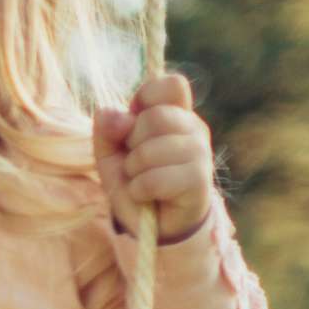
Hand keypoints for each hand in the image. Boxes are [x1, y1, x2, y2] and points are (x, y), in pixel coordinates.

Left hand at [95, 72, 217, 243]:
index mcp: (175, 114)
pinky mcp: (199, 181)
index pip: (171, 85)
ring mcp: (201, 154)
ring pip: (152, 150)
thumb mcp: (111, 153)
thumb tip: (112, 113)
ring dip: (134, 170)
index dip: (144, 99)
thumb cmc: (136, 181)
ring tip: (141, 180)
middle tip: (136, 162)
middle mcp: (194, 129)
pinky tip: (147, 196)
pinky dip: (140, 190)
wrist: (155, 224)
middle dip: (132, 143)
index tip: (132, 125)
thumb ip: (107, 129)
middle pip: (155, 117)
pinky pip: (155, 179)